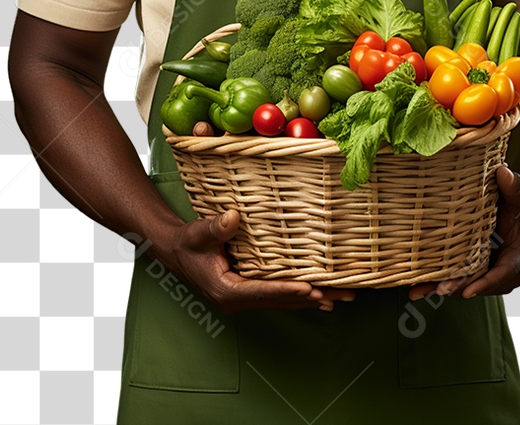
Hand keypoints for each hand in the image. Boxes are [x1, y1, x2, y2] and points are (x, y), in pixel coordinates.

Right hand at [166, 208, 356, 314]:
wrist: (177, 252)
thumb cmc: (188, 243)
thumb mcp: (198, 233)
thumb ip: (215, 227)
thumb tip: (233, 217)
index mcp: (227, 290)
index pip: (262, 291)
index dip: (287, 289)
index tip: (310, 288)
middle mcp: (238, 300)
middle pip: (281, 300)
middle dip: (313, 298)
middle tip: (342, 295)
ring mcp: (245, 299)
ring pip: (284, 301)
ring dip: (313, 300)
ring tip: (341, 298)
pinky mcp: (250, 293)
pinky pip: (279, 296)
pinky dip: (300, 296)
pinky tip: (319, 296)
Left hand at [408, 165, 519, 300]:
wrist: (519, 209)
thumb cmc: (519, 201)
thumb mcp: (518, 193)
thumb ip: (513, 185)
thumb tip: (503, 172)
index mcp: (518, 254)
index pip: (503, 273)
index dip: (485, 283)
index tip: (467, 291)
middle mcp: (506, 269)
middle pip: (480, 283)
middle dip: (458, 288)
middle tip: (436, 290)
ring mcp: (491, 270)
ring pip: (468, 284)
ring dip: (444, 288)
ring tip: (419, 291)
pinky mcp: (478, 268)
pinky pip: (461, 278)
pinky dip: (441, 281)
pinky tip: (419, 285)